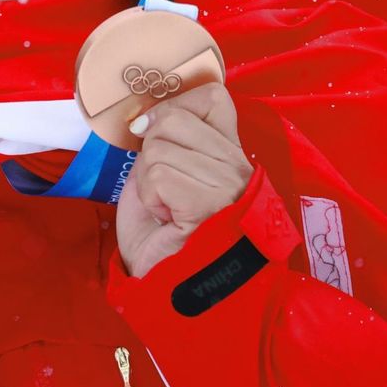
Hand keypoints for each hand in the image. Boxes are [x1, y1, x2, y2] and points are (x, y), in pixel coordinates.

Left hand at [116, 82, 251, 277]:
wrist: (168, 290)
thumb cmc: (164, 237)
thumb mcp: (163, 175)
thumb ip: (168, 142)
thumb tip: (146, 117)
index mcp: (232, 155)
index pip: (212, 96)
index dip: (173, 107)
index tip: (154, 137)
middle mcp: (240, 167)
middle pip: (175, 119)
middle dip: (150, 153)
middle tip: (162, 190)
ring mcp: (231, 186)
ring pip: (161, 148)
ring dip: (148, 182)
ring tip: (166, 209)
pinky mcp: (213, 204)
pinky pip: (158, 174)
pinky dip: (150, 197)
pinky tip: (167, 218)